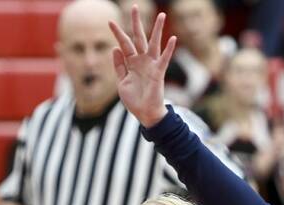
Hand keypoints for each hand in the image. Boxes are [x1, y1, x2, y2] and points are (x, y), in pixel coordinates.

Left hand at [109, 8, 175, 127]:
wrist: (145, 114)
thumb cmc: (134, 100)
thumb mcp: (121, 82)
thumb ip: (118, 66)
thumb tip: (115, 49)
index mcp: (131, 63)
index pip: (123, 44)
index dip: (117, 33)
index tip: (110, 21)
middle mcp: (142, 61)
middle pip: (138, 38)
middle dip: (136, 22)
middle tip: (134, 6)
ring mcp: (151, 65)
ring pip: (154, 44)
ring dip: (157, 30)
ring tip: (162, 15)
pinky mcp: (158, 73)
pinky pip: (164, 59)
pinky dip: (169, 49)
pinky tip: (173, 38)